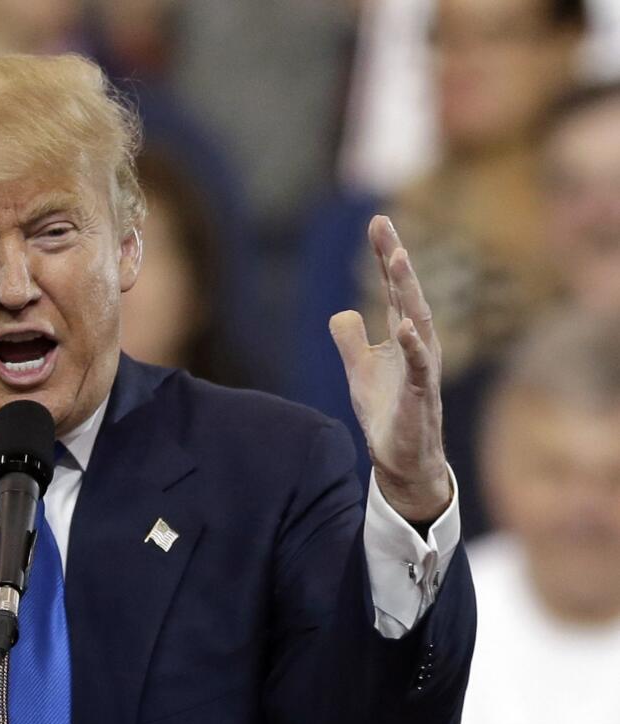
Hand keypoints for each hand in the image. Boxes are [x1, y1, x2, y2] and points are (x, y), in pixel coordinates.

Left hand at [329, 216, 451, 522]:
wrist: (401, 459)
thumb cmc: (387, 412)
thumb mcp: (359, 370)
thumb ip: (350, 339)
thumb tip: (343, 312)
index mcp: (402, 335)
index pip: (394, 287)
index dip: (385, 255)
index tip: (377, 222)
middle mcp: (418, 344)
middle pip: (407, 292)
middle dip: (395, 258)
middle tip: (384, 225)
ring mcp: (422, 368)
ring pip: (418, 320)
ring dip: (408, 288)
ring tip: (397, 258)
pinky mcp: (420, 396)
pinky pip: (419, 367)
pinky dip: (413, 345)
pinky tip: (405, 325)